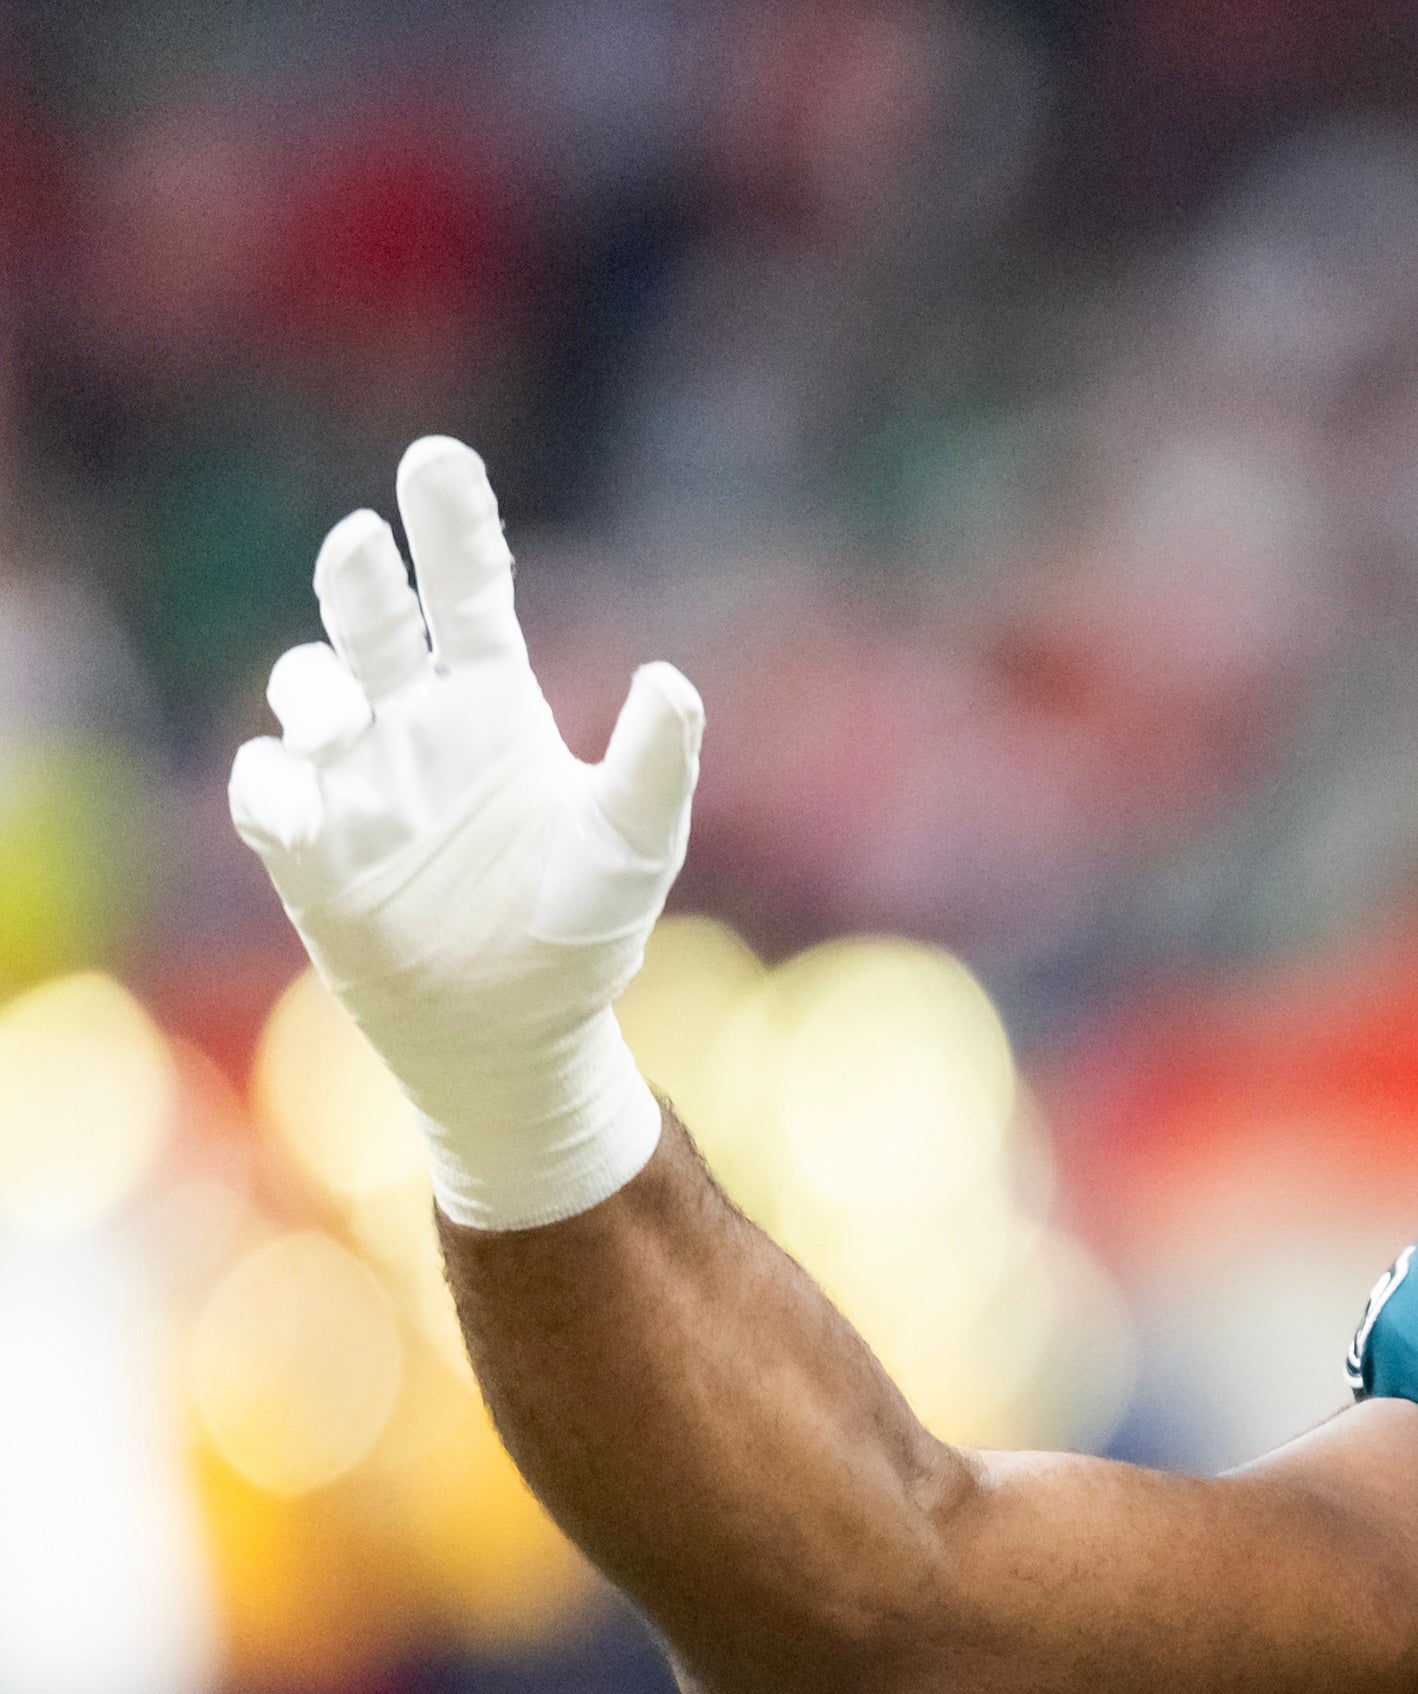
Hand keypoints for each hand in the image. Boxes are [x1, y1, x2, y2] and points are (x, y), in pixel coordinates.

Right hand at [227, 436, 699, 1230]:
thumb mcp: (634, 846)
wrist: (516, 1030)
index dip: (453, 527)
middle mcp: (416, 725)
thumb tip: (670, 680)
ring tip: (345, 710)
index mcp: (495, 708)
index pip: (469, 594)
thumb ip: (654, 766)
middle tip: (362, 540)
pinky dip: (273, 782)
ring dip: (314, 685)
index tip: (437, 461)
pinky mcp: (310, 849)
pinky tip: (300, 786)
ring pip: (308, 691)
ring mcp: (356, 781)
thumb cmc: (583, 931)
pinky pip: (269, 793)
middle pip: (377, 622)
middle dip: (363, 576)